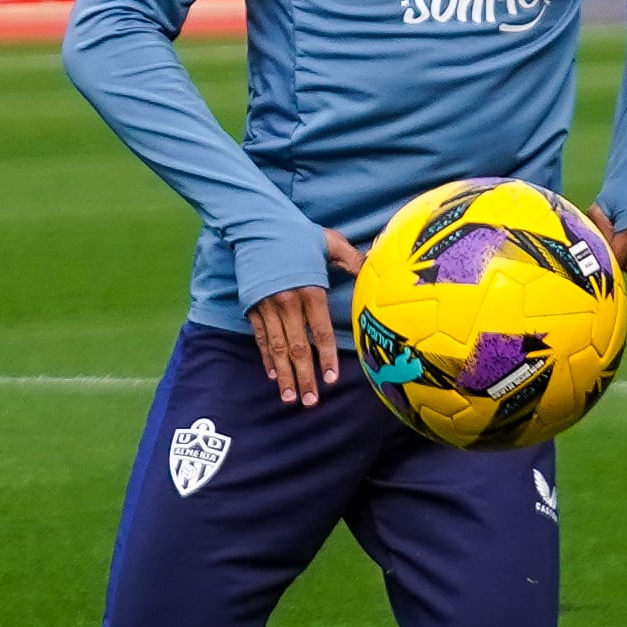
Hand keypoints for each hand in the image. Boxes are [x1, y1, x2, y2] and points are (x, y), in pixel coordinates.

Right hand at [247, 228, 364, 405]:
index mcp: (310, 291)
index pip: (319, 332)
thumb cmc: (297, 233)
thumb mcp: (330, 242)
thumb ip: (353, 260)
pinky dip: (265, 357)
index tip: (330, 380)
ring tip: (289, 397)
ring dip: (283, 375)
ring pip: (276, 348)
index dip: (325, 358)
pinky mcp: (251, 306)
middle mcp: (287, 303)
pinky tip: (272, 375)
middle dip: (304, 377)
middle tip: (309, 401)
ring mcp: (267, 306)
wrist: (256, 225)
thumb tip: (374, 270)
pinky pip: (259, 337)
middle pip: (297, 347)